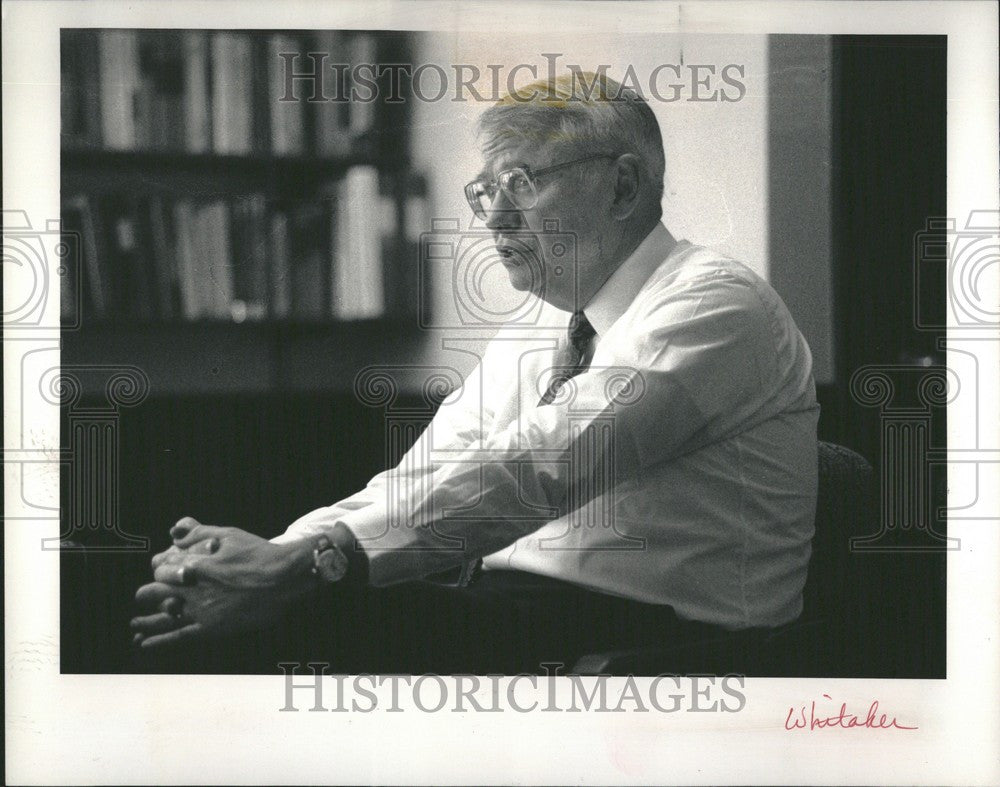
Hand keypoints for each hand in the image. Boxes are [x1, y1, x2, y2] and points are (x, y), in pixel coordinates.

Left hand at [132, 517, 315, 648]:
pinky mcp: (211, 628)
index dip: (158, 569)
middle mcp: (193, 589)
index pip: (161, 569)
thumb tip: (174, 531)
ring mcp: (201, 611)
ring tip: (134, 625)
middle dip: (147, 594)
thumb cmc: (259, 554)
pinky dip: (158, 642)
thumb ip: (198, 533)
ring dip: (144, 621)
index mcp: (195, 565)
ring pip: (161, 617)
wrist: (285, 577)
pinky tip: (144, 644)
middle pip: (154, 593)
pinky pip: (178, 637)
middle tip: (145, 596)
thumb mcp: (229, 534)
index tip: (161, 570)